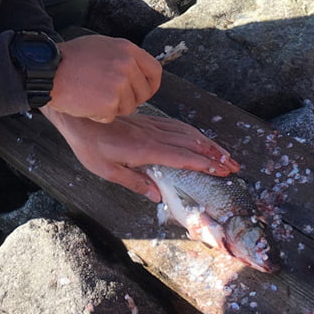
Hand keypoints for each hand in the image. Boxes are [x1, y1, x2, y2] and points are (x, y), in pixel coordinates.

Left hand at [41, 106, 239, 202]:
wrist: (78, 117)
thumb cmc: (90, 146)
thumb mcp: (106, 170)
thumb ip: (134, 182)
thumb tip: (158, 196)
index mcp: (144, 150)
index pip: (180, 157)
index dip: (203, 164)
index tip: (222, 171)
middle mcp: (151, 135)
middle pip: (189, 143)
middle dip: (214, 155)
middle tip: (234, 165)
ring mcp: (151, 126)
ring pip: (185, 132)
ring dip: (207, 143)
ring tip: (225, 154)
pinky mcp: (147, 121)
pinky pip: (176, 125)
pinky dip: (193, 132)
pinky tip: (200, 138)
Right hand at [49, 34, 160, 122]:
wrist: (48, 70)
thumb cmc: (70, 58)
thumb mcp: (102, 46)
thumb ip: (123, 56)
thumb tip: (139, 71)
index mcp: (127, 49)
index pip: (155, 71)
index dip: (150, 85)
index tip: (142, 91)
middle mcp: (126, 65)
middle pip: (143, 93)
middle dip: (129, 99)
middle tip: (108, 96)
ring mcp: (119, 84)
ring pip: (128, 107)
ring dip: (112, 108)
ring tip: (92, 95)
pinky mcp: (109, 103)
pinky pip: (111, 117)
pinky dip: (98, 115)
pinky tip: (85, 103)